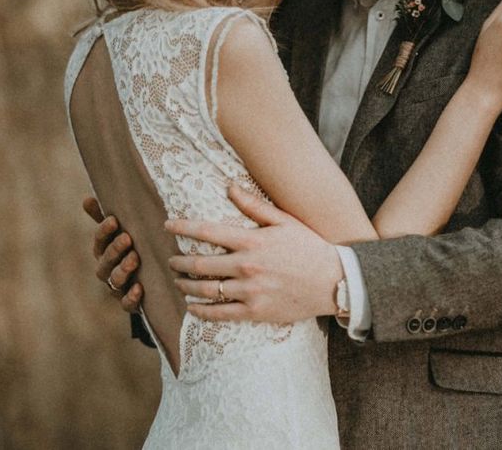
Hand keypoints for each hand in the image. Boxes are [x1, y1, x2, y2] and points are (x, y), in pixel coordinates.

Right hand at [83, 197, 142, 312]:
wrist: (145, 280)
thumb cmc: (129, 249)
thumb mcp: (119, 232)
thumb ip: (104, 217)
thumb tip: (87, 198)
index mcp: (104, 250)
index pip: (100, 240)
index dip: (104, 231)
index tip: (113, 220)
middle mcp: (107, 269)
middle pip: (106, 260)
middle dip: (115, 249)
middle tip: (127, 238)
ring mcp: (117, 287)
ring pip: (115, 280)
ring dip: (123, 270)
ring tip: (135, 259)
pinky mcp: (128, 302)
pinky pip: (126, 303)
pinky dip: (131, 297)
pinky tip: (140, 288)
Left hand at [165, 185, 342, 322]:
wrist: (333, 280)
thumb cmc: (309, 246)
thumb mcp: (284, 221)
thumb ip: (254, 206)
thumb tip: (230, 187)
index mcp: (251, 241)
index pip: (207, 231)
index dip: (183, 227)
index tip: (168, 225)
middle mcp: (246, 266)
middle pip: (200, 263)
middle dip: (179, 261)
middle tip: (170, 261)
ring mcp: (250, 291)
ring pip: (206, 290)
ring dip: (186, 286)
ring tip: (178, 282)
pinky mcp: (255, 311)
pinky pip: (220, 314)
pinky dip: (201, 312)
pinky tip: (192, 308)